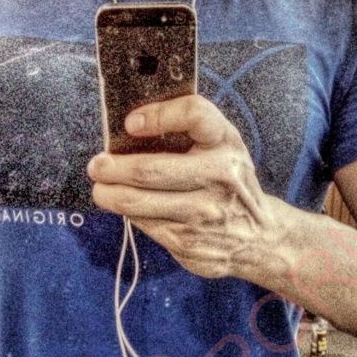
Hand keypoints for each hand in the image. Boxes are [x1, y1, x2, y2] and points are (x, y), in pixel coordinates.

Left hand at [87, 95, 281, 278]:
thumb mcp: (222, 148)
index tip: (130, 123)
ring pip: (136, 202)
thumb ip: (188, 131)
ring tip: (101, 189)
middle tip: (97, 166)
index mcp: (225, 143)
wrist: (260, 236)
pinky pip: (143, 224)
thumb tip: (129, 129)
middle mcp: (218, 176)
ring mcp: (203, 213)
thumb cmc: (229, 182)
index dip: (158, 115)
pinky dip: (129, 213)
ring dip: (108, 194)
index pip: (193, 114)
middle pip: (148, 170)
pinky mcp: (187, 241)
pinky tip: (128, 207)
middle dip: (112, 169)